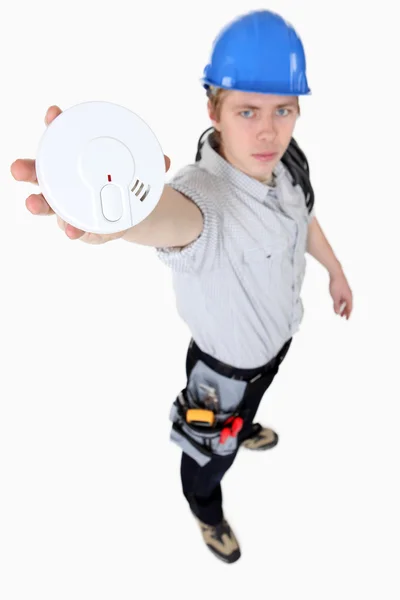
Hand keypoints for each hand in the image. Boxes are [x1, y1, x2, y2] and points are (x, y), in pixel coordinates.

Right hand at [11, 105, 170, 243]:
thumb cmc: (121, 186)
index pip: (61, 138)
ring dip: (38, 203)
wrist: (125, 214)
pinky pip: (71, 227)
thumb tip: (164, 161)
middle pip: (41, 173)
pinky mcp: (75, 226)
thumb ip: (148, 166)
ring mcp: (66, 206)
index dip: (55, 125)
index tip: (53, 114)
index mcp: (75, 160)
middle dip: (28, 170)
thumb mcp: (136, 173)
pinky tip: (72, 232)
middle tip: (17, 168)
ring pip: (48, 203)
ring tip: (31, 204)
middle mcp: (63, 183)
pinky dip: (71, 229)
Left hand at [329, 269, 352, 319]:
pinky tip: (337, 303)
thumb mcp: (335, 297)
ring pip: (345, 301)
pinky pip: (343, 297)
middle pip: (348, 305)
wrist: (336, 273)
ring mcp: (346, 291)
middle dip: (345, 311)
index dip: (348, 314)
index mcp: (349, 297)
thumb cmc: (336, 285)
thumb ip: (336, 305)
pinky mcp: (343, 288)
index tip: (347, 319)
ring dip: (342, 307)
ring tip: (339, 311)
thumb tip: (337, 312)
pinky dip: (341, 302)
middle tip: (342, 317)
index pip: (350, 308)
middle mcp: (349, 294)